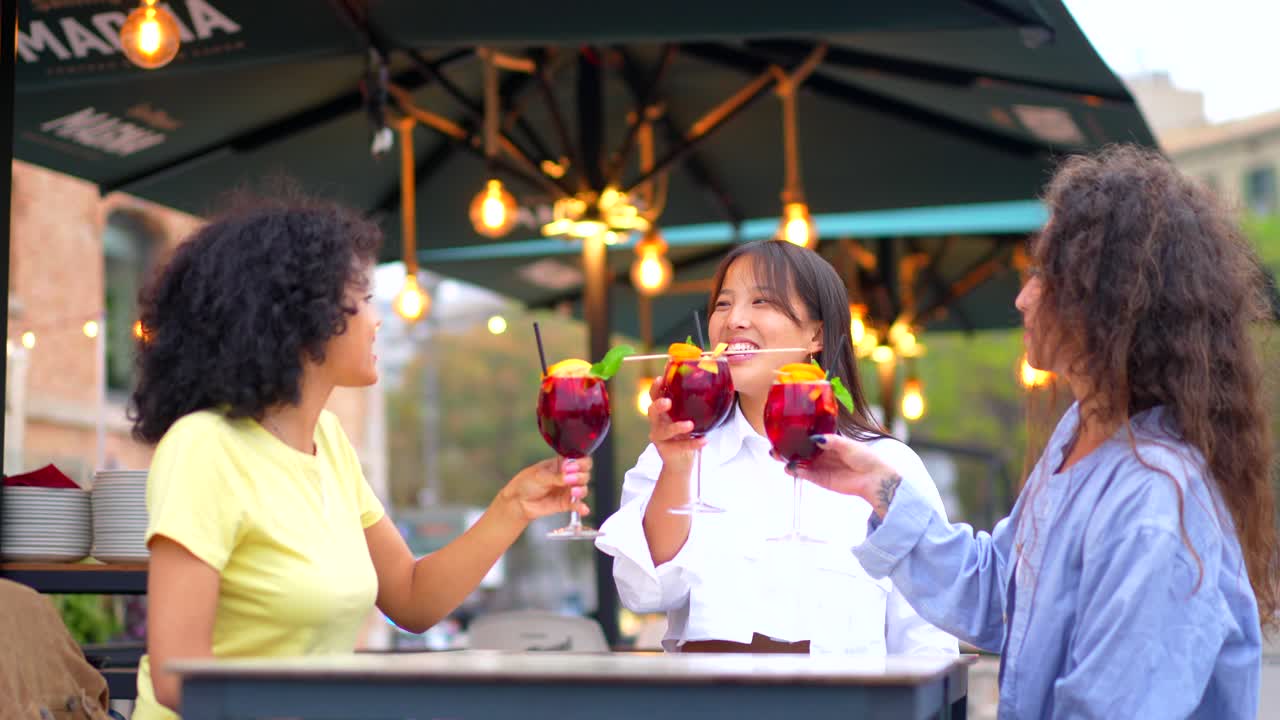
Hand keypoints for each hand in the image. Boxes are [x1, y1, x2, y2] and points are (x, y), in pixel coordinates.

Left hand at [500, 457, 592, 521]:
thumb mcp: (540, 476)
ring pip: (584, 488)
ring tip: (573, 491)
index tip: (572, 467)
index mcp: (562, 464)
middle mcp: (568, 476)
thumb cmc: (526, 483)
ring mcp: (568, 490)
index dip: (580, 463)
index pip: (579, 460)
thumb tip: (569, 476)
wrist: (518, 501)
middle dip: (581, 475)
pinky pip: (578, 505)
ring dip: (581, 489)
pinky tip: (583, 508)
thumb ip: (557, 476)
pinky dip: (582, 507)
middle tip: (570, 478)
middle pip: (585, 473)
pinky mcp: (566, 503)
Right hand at [646, 376, 706, 471]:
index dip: (655, 388)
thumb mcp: (688, 418)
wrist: (681, 462)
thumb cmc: (685, 435)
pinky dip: (692, 443)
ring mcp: (659, 437)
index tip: (661, 379)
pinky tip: (704, 440)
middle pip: (652, 411)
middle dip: (658, 405)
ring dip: (676, 427)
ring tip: (690, 425)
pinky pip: (679, 446)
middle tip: (668, 402)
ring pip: (664, 431)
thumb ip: (692, 406)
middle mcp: (657, 423)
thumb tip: (712, 384)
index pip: (654, 397)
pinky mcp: (666, 450)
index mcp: (662, 411)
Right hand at [772, 435, 902, 518]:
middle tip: (775, 447)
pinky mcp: (821, 480)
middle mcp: (823, 454)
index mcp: (830, 442)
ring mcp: (820, 467)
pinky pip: (806, 475)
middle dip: (788, 448)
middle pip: (801, 450)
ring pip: (800, 462)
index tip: (784, 432)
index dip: (797, 436)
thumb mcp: (847, 444)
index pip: (809, 437)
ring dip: (789, 460)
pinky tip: (790, 467)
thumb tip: (814, 438)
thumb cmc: (865, 458)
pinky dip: (797, 471)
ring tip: (777, 457)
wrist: (874, 478)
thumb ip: (830, 440)